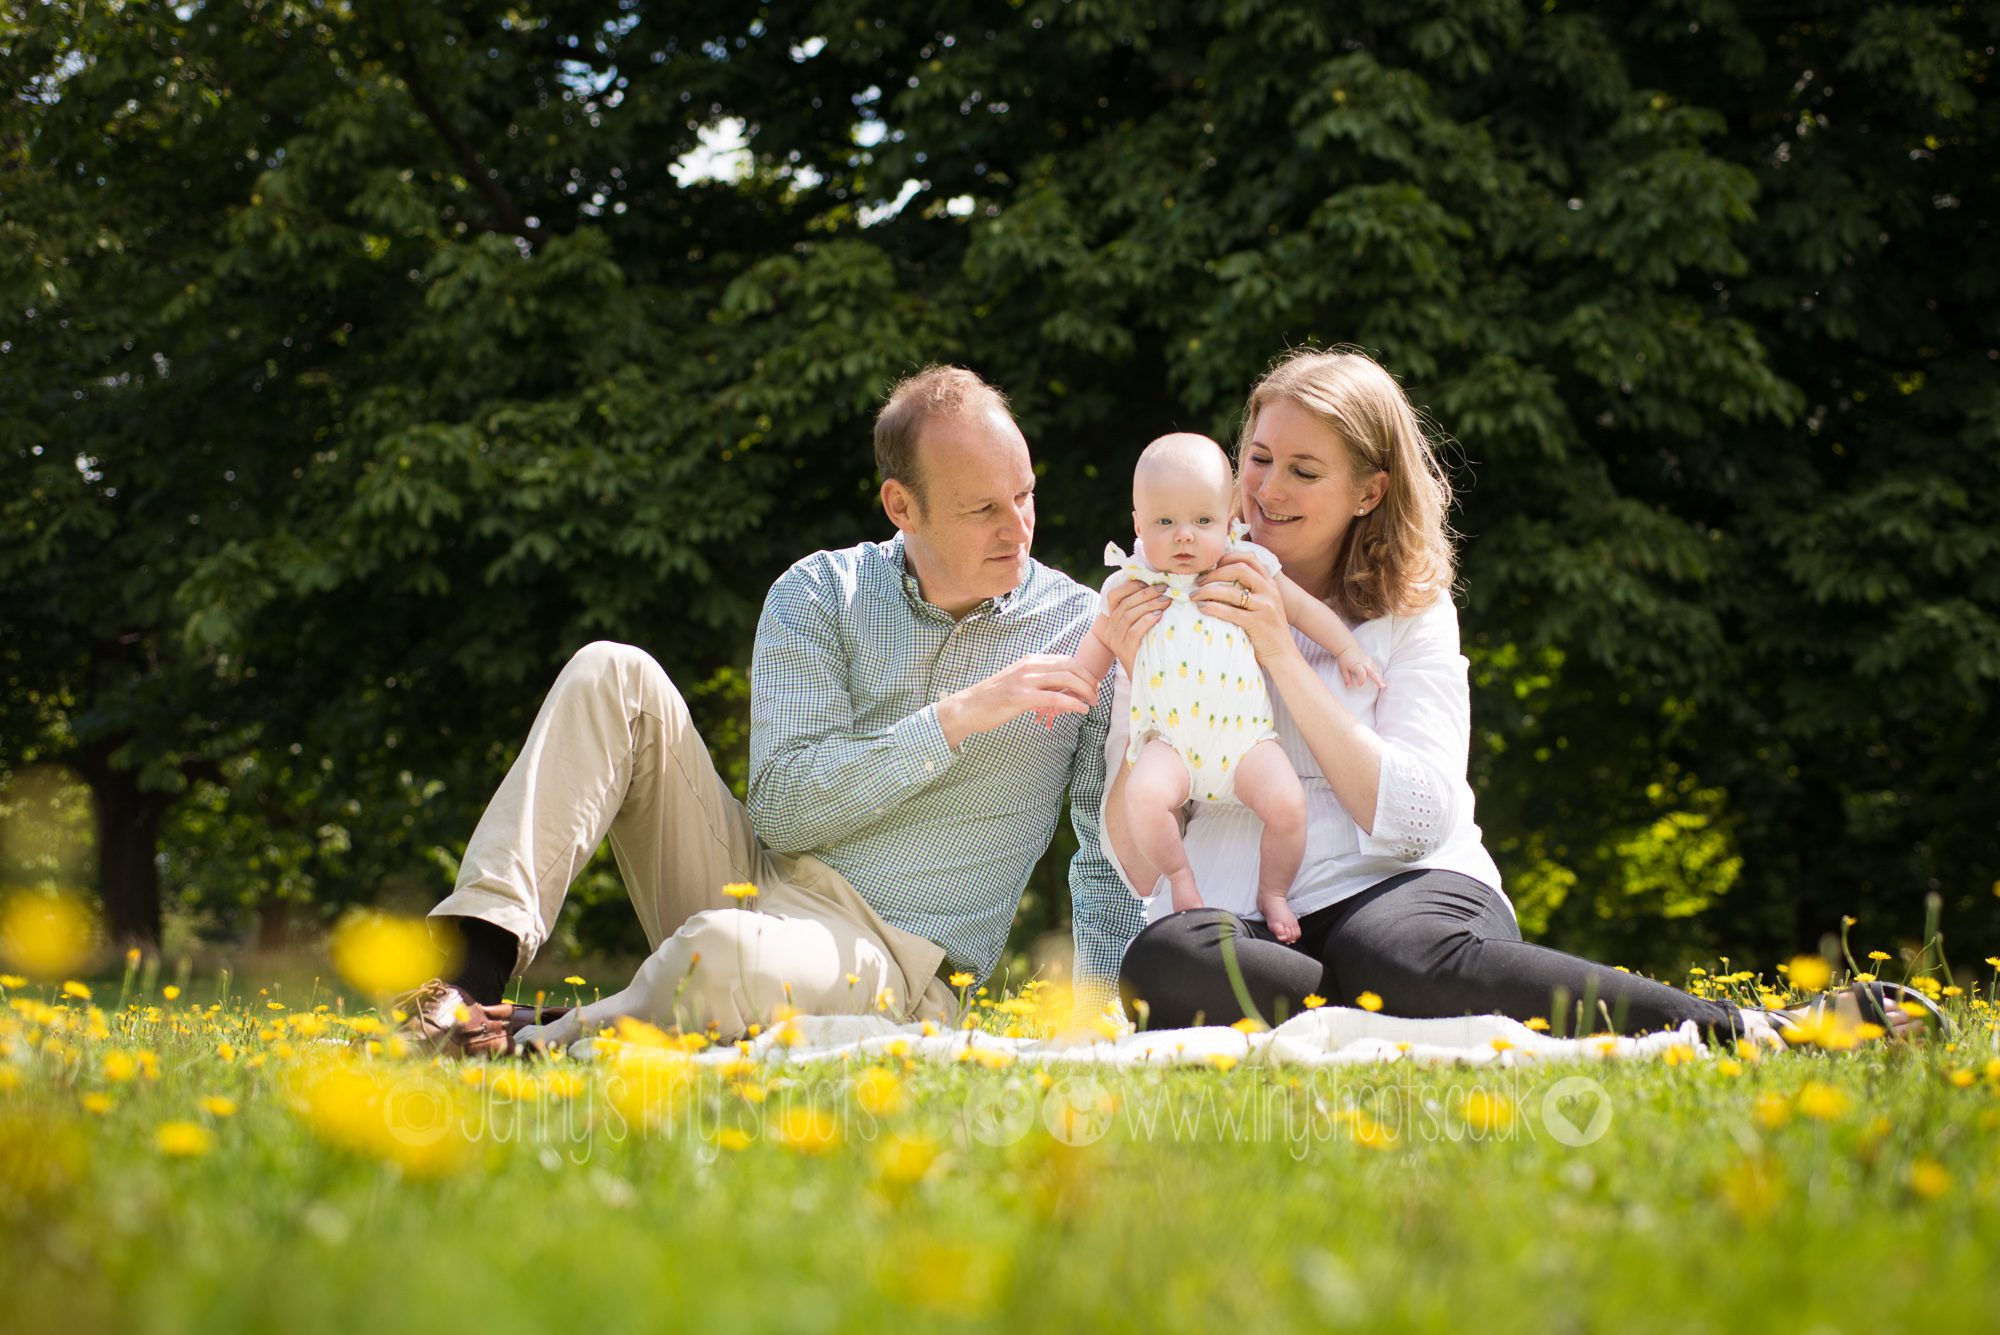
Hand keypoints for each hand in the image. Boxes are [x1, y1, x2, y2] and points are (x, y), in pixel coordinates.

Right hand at [936, 654, 1099, 748]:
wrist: (967, 707)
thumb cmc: (992, 698)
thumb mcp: (1018, 683)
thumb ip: (1037, 682)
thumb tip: (1058, 690)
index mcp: (1030, 660)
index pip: (1066, 660)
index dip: (1084, 672)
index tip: (1092, 685)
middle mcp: (1030, 666)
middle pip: (1071, 666)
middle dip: (1089, 680)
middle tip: (1096, 694)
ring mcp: (1025, 681)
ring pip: (1066, 679)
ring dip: (1085, 691)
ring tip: (1092, 703)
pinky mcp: (1021, 697)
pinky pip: (1054, 698)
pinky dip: (1072, 704)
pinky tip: (1081, 710)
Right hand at [1097, 578, 1169, 675]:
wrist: (1146, 682)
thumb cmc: (1148, 651)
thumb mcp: (1143, 629)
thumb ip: (1144, 611)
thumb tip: (1160, 588)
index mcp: (1113, 621)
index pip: (1113, 596)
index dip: (1129, 585)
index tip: (1148, 580)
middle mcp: (1112, 630)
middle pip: (1125, 604)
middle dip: (1146, 593)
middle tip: (1164, 588)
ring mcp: (1117, 642)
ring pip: (1129, 615)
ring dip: (1149, 604)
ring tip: (1166, 600)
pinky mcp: (1125, 652)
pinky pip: (1134, 632)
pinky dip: (1147, 621)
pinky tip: (1159, 616)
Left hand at [1191, 553, 1298, 663]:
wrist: (1284, 654)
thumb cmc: (1268, 629)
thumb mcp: (1265, 603)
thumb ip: (1251, 589)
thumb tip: (1221, 578)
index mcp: (1270, 583)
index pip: (1249, 558)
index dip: (1228, 557)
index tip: (1212, 565)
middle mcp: (1269, 591)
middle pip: (1239, 569)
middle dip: (1214, 573)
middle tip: (1199, 582)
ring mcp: (1265, 607)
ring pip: (1231, 592)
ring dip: (1207, 592)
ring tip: (1194, 596)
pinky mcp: (1257, 623)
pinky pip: (1230, 612)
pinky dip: (1212, 608)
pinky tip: (1202, 608)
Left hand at [1336, 644, 1385, 690]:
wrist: (1347, 647)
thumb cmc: (1344, 658)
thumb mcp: (1343, 669)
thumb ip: (1347, 678)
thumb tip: (1348, 687)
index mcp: (1357, 665)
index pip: (1361, 673)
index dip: (1361, 680)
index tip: (1359, 685)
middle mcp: (1364, 663)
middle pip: (1373, 672)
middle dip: (1378, 680)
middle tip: (1383, 687)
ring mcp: (1368, 661)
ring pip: (1376, 670)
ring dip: (1380, 677)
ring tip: (1384, 685)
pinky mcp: (1370, 659)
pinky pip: (1376, 667)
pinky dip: (1379, 673)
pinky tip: (1380, 678)